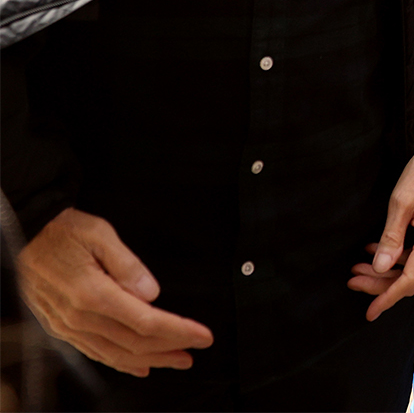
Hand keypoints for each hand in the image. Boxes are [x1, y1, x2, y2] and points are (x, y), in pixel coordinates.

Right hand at [17, 208, 212, 376]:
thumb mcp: (100, 234)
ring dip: (151, 360)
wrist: (27, 236)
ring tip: (176, 360)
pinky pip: (96, 353)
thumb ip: (127, 265)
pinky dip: (121, 363)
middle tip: (196, 349)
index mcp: (92, 293)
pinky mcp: (62, 328)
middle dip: (170, 349)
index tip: (202, 335)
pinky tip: (139, 366)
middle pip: (135, 343)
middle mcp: (80, 317)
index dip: (178, 331)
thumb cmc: (64, 231)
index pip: (146, 322)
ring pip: (117, 353)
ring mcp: (69, 326)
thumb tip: (151, 293)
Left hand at [347, 146, 413, 320]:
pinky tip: (378, 249)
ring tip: (360, 265)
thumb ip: (391, 238)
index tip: (370, 312)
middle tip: (354, 279)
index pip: (410, 280)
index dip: (387, 297)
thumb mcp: (401, 202)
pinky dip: (399, 257)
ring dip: (387, 270)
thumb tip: (381, 267)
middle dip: (381, 283)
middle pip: (411, 277)